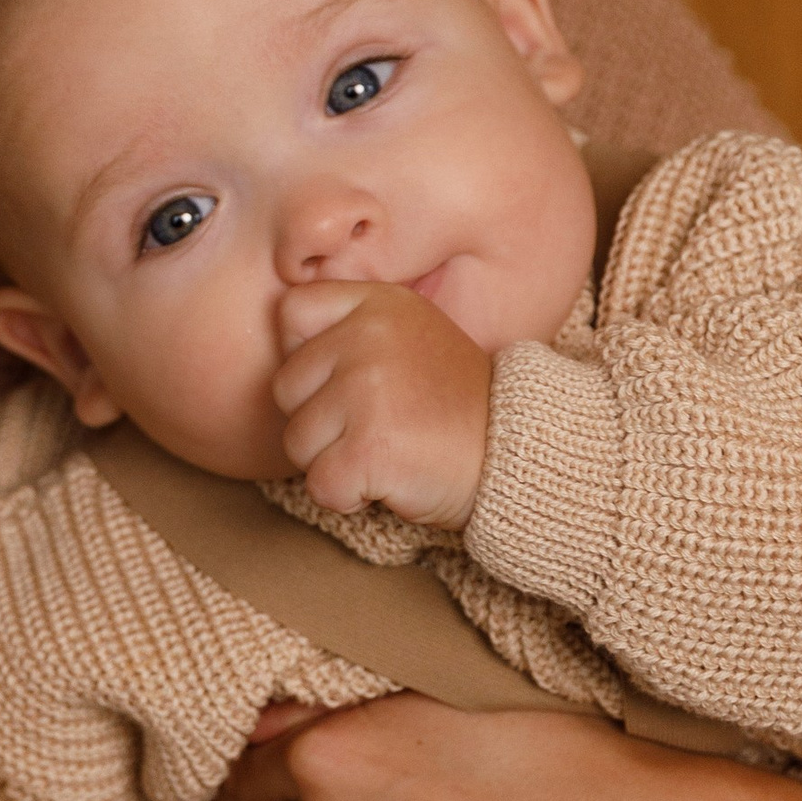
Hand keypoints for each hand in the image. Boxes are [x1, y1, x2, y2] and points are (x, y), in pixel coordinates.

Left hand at [270, 280, 493, 521]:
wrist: (518, 455)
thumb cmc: (453, 406)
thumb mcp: (410, 336)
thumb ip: (352, 330)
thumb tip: (284, 347)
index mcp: (377, 303)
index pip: (291, 312)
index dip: (306, 356)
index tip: (346, 379)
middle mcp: (368, 337)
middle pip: (285, 388)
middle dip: (320, 420)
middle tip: (379, 423)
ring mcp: (367, 390)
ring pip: (296, 442)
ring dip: (334, 460)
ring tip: (390, 448)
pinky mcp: (370, 447)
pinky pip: (320, 485)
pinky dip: (348, 496)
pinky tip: (389, 478)